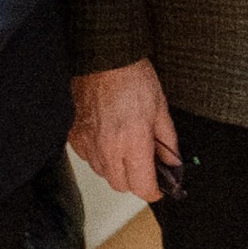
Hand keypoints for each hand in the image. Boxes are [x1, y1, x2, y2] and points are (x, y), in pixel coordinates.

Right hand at [72, 61, 181, 205]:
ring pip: (103, 174)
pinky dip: (99, 156)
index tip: (159, 187)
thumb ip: (168, 143)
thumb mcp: (161, 109)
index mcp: (133, 141)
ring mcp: (88, 142)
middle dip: (135, 181)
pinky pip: (88, 159)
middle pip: (121, 185)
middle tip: (145, 166)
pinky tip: (109, 141)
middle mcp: (107, 147)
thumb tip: (173, 164)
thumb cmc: (131, 77)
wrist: (103, 57)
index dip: (154, 190)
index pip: (142, 186)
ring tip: (126, 149)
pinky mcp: (74, 135)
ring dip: (117, 169)